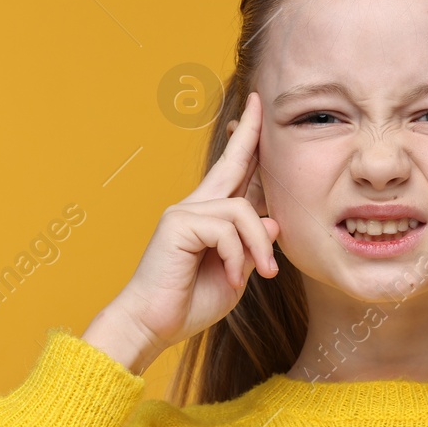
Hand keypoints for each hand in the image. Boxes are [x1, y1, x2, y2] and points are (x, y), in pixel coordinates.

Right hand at [96, 91, 280, 364]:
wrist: (153, 325)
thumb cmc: (190, 303)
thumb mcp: (237, 273)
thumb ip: (254, 247)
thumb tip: (273, 221)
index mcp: (209, 218)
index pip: (234, 173)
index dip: (247, 143)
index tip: (255, 110)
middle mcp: (196, 207)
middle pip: (232, 162)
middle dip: (249, 132)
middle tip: (259, 101)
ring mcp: (184, 211)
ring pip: (243, 210)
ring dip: (258, 246)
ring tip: (262, 275)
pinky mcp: (178, 222)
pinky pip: (227, 229)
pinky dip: (239, 256)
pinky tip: (235, 278)